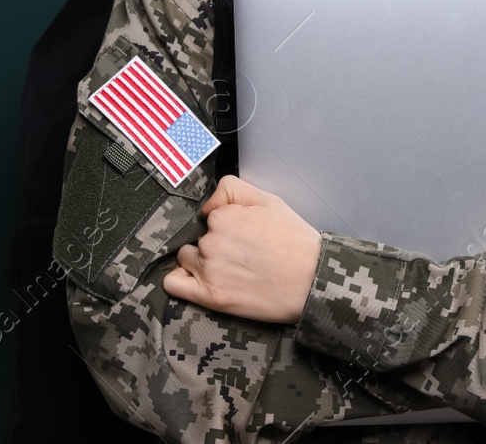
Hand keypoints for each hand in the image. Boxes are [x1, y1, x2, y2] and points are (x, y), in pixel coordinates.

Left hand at [161, 175, 323, 324]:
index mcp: (222, 217)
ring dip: (200, 262)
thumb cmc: (295, 241)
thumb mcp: (269, 200)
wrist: (312, 281)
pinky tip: (195, 280)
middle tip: (241, 254)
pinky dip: (179, 281)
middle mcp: (210, 242)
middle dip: (214, 244)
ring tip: (228, 269)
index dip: (226, 225)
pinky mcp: (210, 297)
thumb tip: (206, 205)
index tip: (243, 235)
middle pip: (198, 238)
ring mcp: (208, 271)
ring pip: (186, 259)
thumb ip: (231, 190)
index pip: (209, 217)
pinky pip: (173, 285)